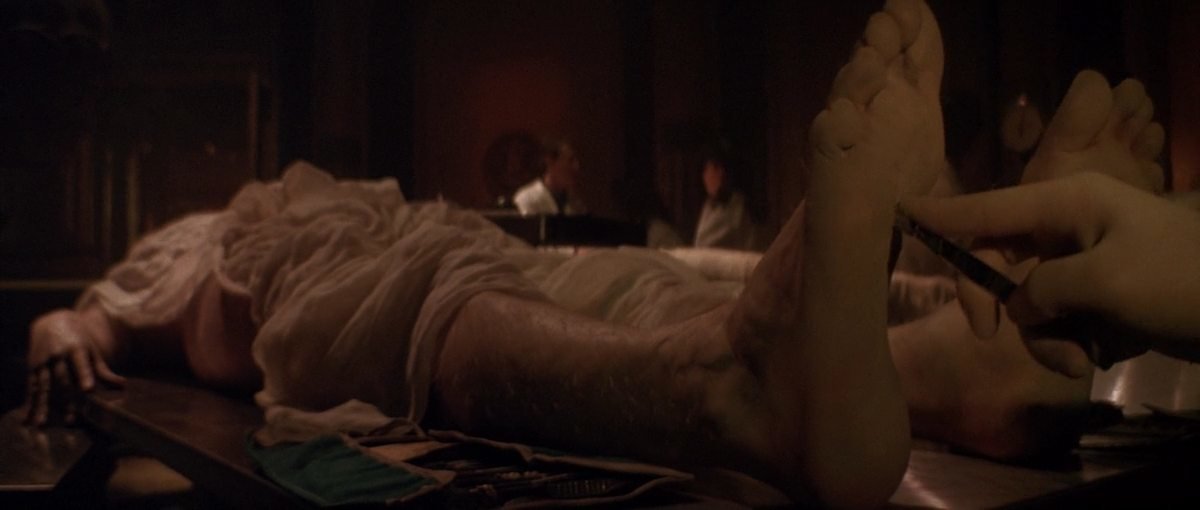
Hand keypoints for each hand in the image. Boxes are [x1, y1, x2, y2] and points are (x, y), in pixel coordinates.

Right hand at [26, 308, 125, 425]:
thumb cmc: (78, 340)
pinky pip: (30, 389)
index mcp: (75, 348)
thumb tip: (123, 387)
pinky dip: (29, 404)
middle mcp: (56, 356)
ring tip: (43, 424)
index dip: (84, 375)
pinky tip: (27, 419)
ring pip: (43, 387)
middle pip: (62, 381)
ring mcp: (42, 363)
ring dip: (43, 406)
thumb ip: (104, 370)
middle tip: (71, 419)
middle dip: (66, 400)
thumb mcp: (92, 351)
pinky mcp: (31, 369)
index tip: (88, 389)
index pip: (80, 363)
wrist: (51, 322)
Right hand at [901, 173, 1199, 374]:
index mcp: (1068, 203)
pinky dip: (1075, 340)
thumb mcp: (1104, 282)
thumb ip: (1041, 290)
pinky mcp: (1103, 294)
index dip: (942, 214)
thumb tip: (1017, 306)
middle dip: (1001, 305)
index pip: (988, 208)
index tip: (899, 210)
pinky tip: (1108, 349)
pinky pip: (1062, 319)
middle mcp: (1069, 226)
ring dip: (1048, 336)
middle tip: (989, 337)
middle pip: (999, 262)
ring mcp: (1086, 261)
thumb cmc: (1180, 279)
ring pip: (1031, 302)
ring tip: (1087, 355)